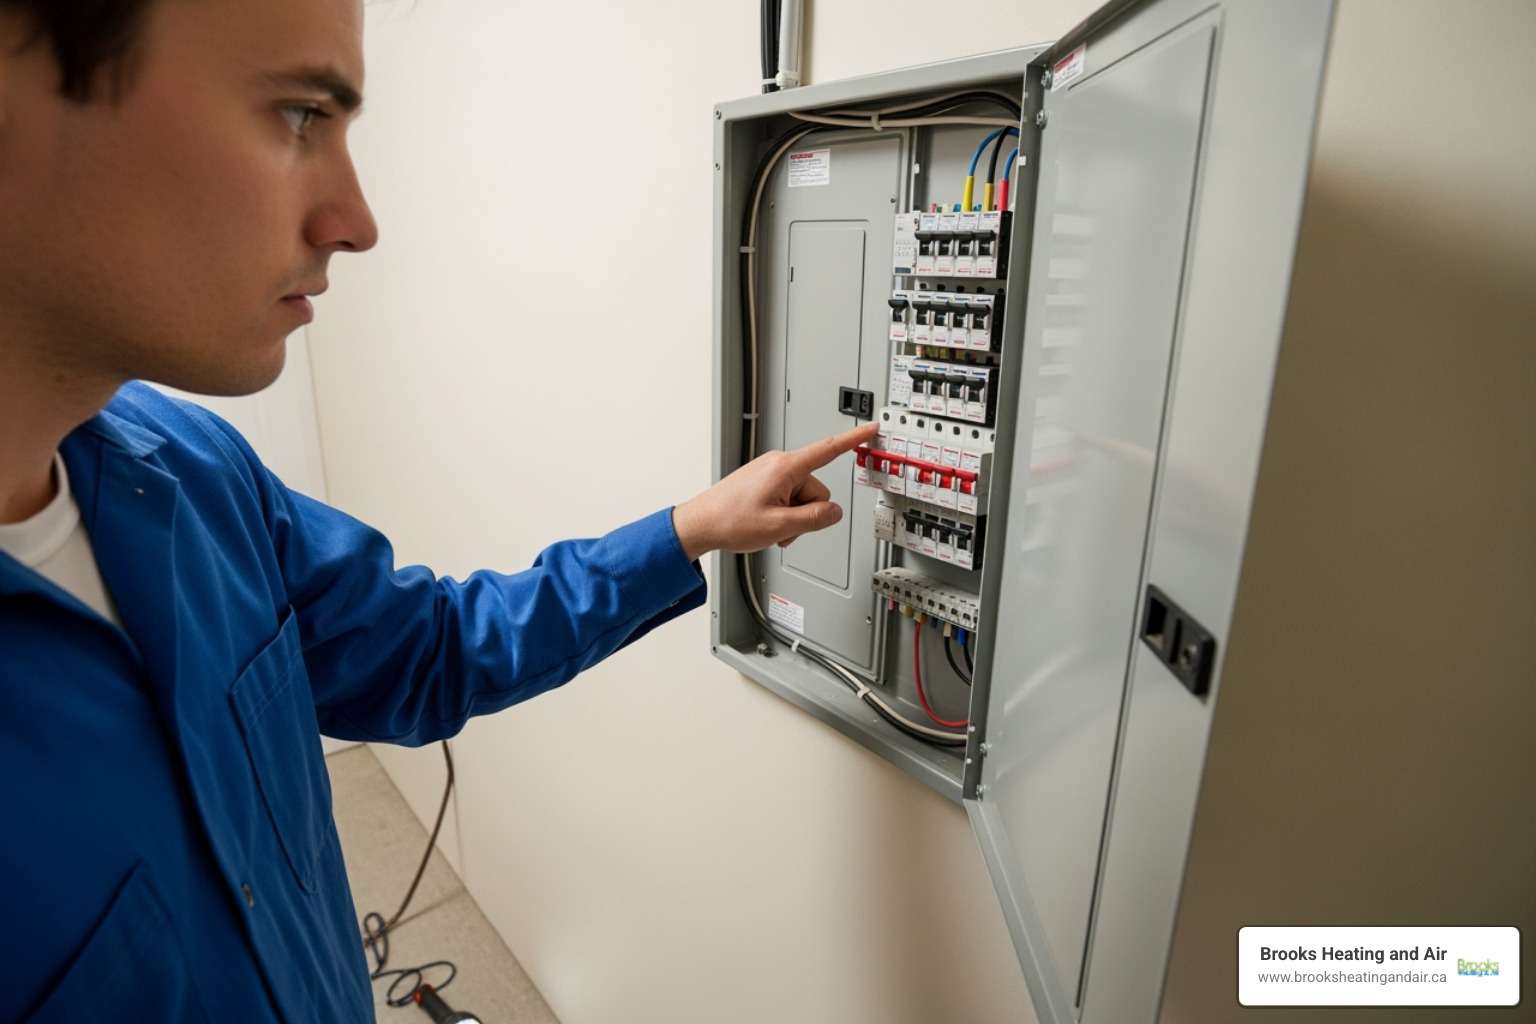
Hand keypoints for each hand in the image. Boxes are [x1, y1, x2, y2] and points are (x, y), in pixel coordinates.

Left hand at [672, 422, 878, 560]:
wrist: (699, 525)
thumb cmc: (729, 521)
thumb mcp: (780, 527)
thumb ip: (814, 520)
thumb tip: (833, 512)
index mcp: (784, 467)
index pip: (828, 449)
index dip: (853, 439)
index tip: (871, 428)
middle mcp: (777, 464)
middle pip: (815, 489)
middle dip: (806, 513)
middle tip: (782, 526)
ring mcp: (769, 473)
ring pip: (801, 498)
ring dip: (792, 517)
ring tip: (768, 526)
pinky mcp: (762, 481)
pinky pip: (786, 498)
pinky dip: (781, 514)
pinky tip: (764, 523)